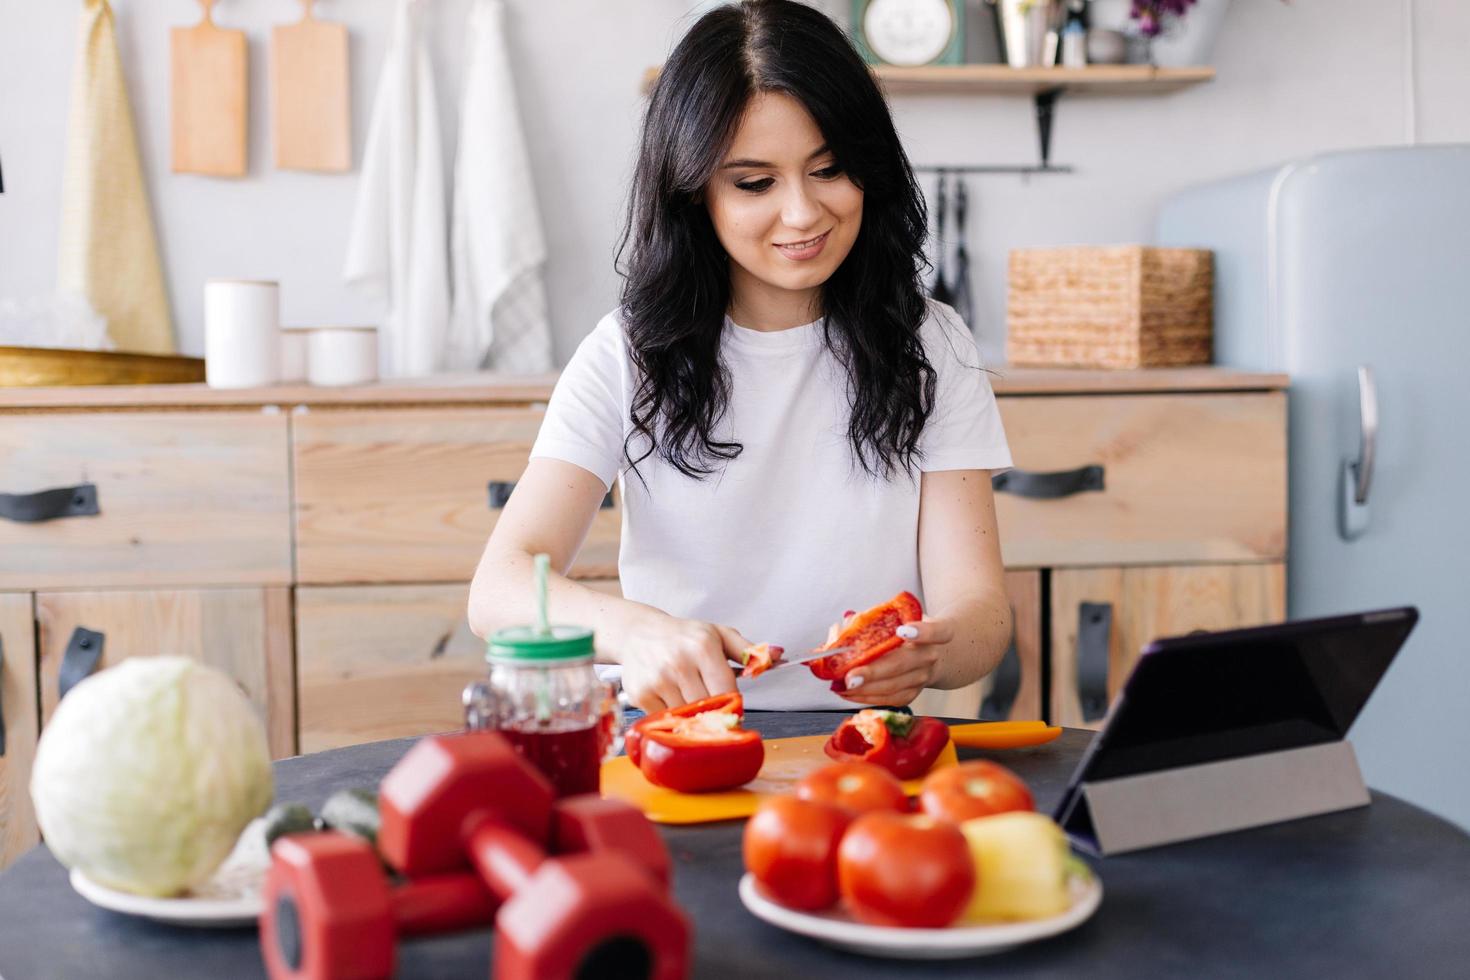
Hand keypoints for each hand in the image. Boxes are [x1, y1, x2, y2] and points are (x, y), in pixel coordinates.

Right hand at [609, 609, 747, 712]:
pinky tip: (670, 697)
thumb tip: (777, 655)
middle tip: (712, 708)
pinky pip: (665, 718)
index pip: (727, 691)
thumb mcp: (718, 635)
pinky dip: (671, 714)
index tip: (733, 709)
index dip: (733, 705)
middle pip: (708, 708)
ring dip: (692, 714)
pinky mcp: (640, 694)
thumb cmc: (684, 637)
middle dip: (713, 711)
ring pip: (687, 716)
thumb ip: (748, 650)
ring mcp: (657, 680)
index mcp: (702, 647)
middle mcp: (679, 663)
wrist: (639, 633)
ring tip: (689, 697)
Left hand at [839, 618, 952, 706]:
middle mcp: (930, 655)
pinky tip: (850, 693)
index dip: (921, 632)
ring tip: (842, 685)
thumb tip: (839, 630)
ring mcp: (923, 677)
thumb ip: (870, 619)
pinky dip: (867, 697)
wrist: (933, 652)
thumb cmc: (908, 631)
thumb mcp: (899, 617)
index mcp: (934, 631)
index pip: (935, 631)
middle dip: (873, 672)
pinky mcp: (913, 693)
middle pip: (903, 663)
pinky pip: (890, 699)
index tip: (903, 631)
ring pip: (893, 686)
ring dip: (864, 688)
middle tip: (850, 676)